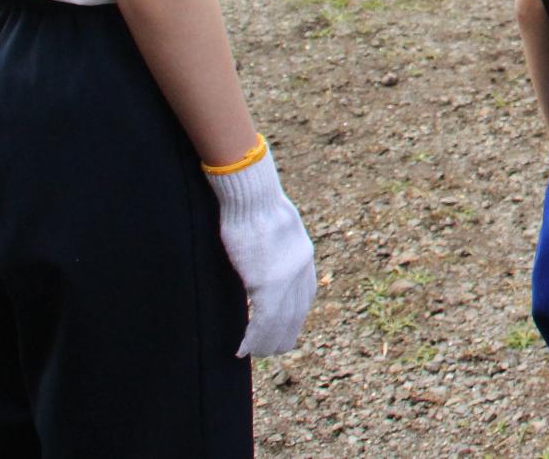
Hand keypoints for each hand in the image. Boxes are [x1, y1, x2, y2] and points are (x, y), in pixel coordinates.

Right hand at [206, 141, 317, 356]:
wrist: (252, 194)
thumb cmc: (255, 204)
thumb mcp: (276, 228)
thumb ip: (277, 247)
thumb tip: (267, 253)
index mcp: (304, 256)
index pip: (305, 296)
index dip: (294, 315)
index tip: (284, 328)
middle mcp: (301, 270)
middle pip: (296, 312)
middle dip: (284, 334)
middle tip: (271, 350)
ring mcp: (286, 278)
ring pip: (280, 321)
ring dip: (267, 341)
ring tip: (256, 354)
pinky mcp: (267, 282)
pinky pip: (263, 320)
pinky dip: (254, 338)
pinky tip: (243, 349)